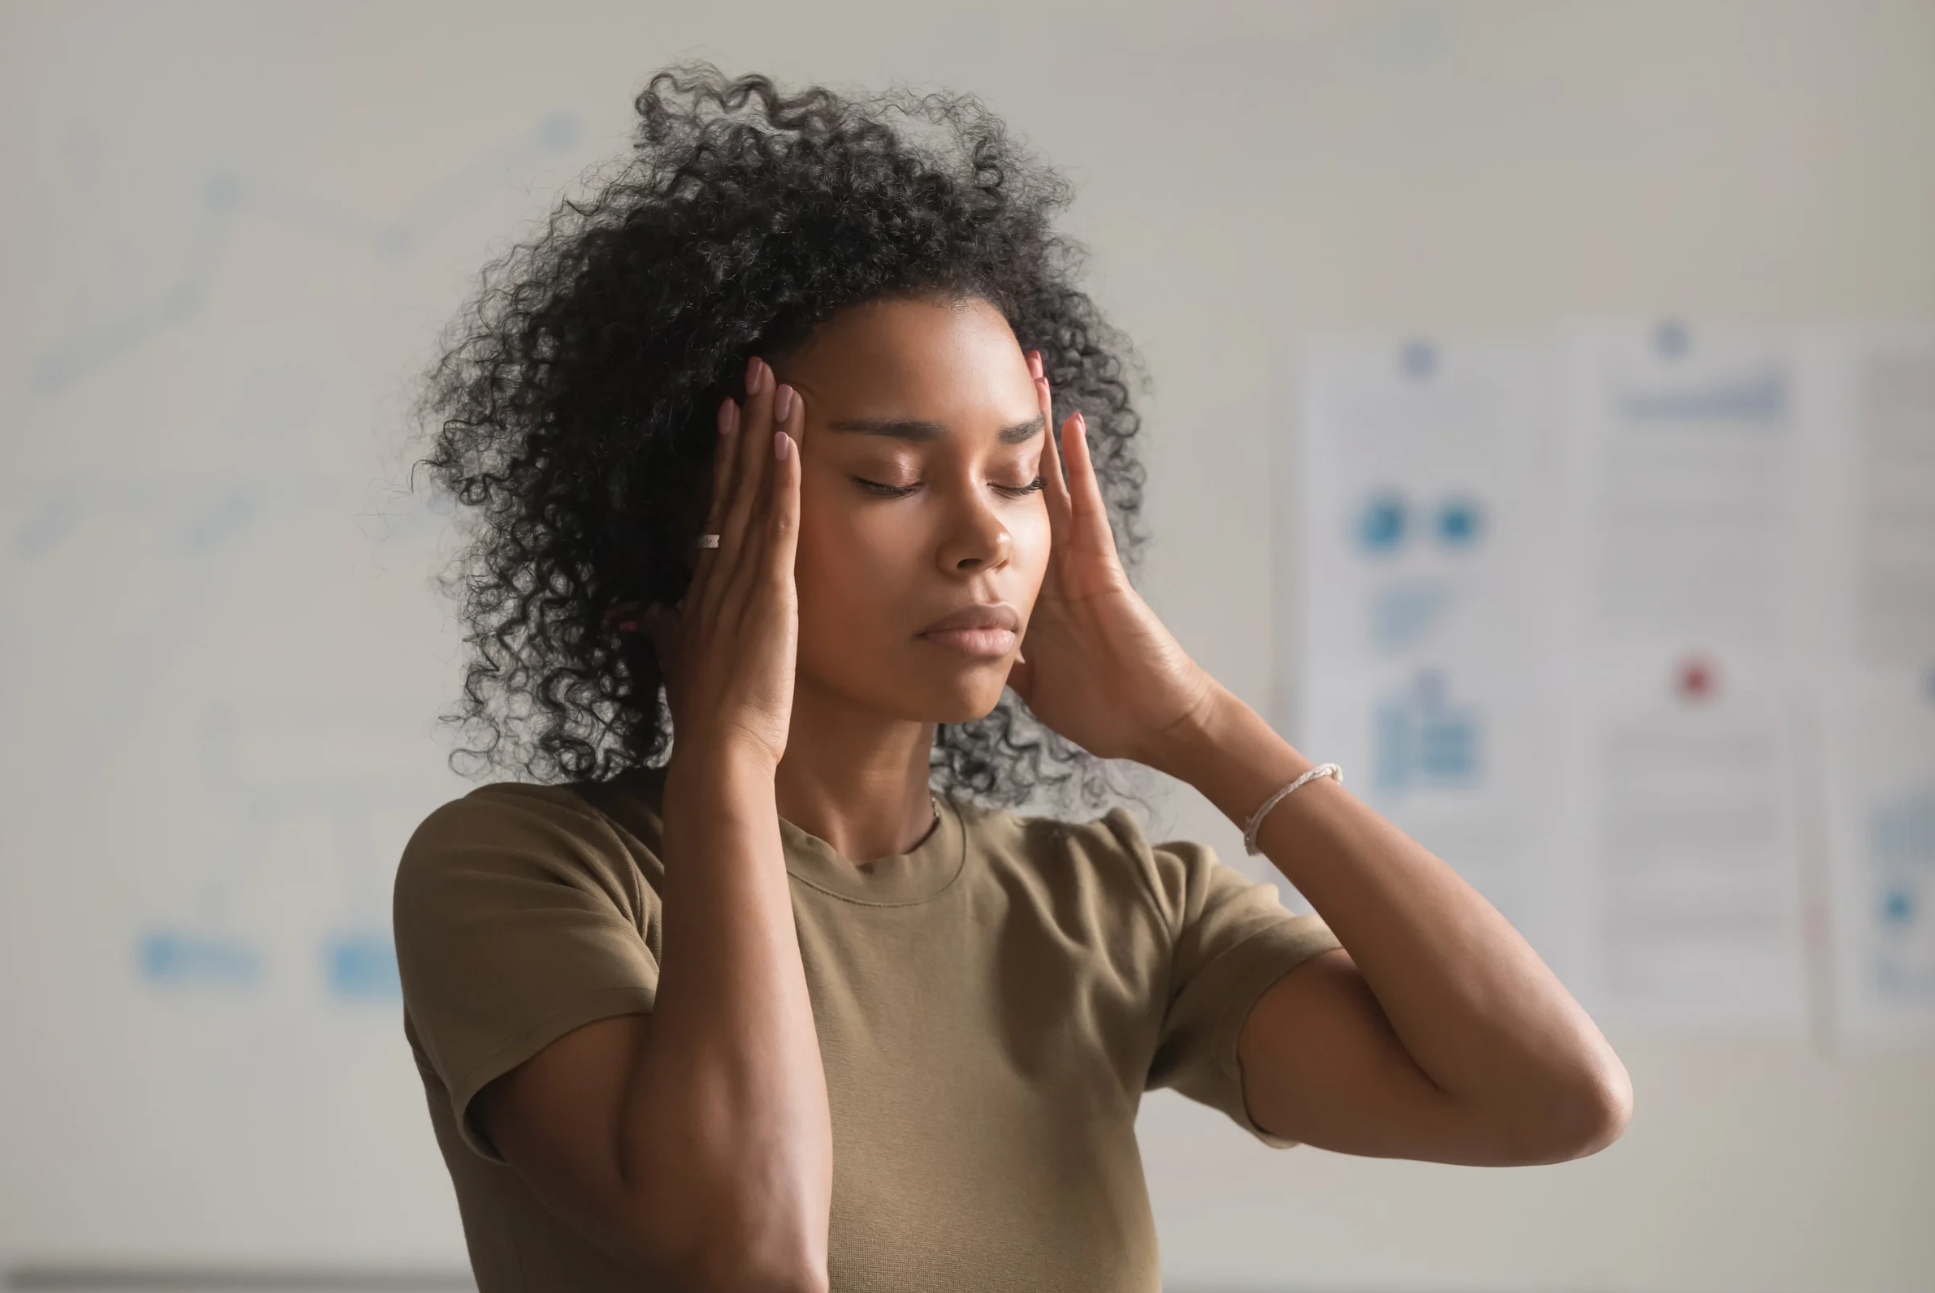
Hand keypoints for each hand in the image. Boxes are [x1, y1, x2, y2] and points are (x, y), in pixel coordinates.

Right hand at [639, 357, 803, 770]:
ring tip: (778, 383)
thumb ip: (666, 629)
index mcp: (704, 582)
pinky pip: (776, 524)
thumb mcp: (682, 660)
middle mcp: (718, 569)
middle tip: (757, 368)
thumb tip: (646, 615)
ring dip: (767, 434)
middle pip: (733, 480)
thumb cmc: (707, 715)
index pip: (717, 503)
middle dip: (746, 421)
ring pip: (755, 490)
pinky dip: (781, 481)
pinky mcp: (767, 592)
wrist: (720, 747)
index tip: (732, 410)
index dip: (725, 455)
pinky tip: (787, 441)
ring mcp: (741, 578)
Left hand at [1003, 351, 1220, 766]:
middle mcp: (1054, 564)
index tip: (950, 442)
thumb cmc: (1104, 708)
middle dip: (1005, 436)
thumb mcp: (1033, 684)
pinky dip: (1077, 466)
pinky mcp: (1102, 568)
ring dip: (1041, 430)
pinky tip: (1068, 425)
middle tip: (986, 377)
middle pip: (1022, 485)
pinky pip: (1086, 508)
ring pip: (1053, 481)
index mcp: (1034, 589)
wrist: (1153, 725)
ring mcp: (1080, 561)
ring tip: (1029, 373)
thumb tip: (967, 653)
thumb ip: (1005, 661)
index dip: (976, 482)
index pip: (999, 523)